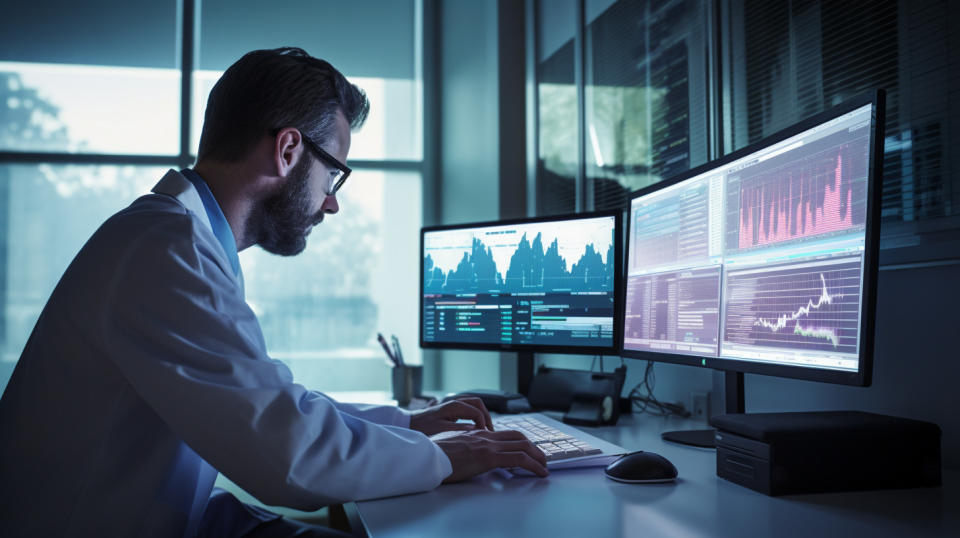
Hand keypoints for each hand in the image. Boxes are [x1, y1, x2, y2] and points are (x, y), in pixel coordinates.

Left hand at [409, 397, 492, 435]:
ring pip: (473, 404)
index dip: (484, 423)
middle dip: (486, 416)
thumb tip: (476, 430)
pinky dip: (474, 414)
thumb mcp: (441, 431)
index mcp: (453, 405)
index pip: (477, 411)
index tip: (484, 435)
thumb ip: (460, 429)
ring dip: (481, 414)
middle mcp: (453, 401)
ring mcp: (452, 403)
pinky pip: (467, 407)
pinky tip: (475, 426)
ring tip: (484, 429)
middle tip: (489, 431)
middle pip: (478, 403)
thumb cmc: (422, 428)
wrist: (408, 424)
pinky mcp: (449, 408)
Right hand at [434, 429, 548, 481]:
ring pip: (523, 446)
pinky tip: (539, 472)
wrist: (426, 456)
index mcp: (476, 434)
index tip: (528, 450)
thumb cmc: (433, 454)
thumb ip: (463, 446)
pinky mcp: (489, 457)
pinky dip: (534, 465)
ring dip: (538, 457)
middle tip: (541, 458)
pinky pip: (519, 459)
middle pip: (518, 437)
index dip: (520, 441)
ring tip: (544, 467)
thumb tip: (468, 454)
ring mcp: (488, 445)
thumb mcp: (451, 446)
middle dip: (534, 447)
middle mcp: (485, 436)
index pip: (505, 433)